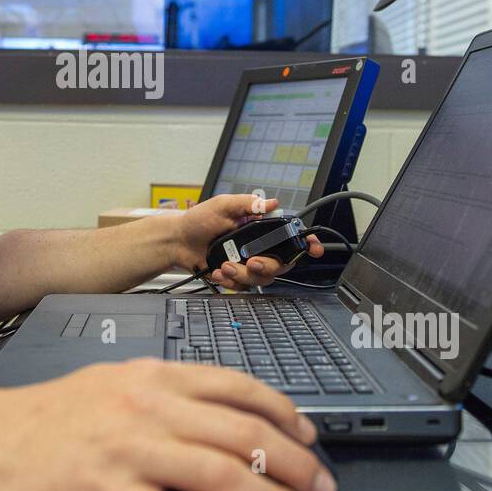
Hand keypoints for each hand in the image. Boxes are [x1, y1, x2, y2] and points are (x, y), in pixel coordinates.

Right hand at [0, 359, 336, 490]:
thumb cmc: (51, 417)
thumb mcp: (116, 386)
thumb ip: (171, 398)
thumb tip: (232, 421)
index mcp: (153, 378)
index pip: (238, 390)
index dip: (285, 416)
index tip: (312, 440)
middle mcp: (146, 409)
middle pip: (242, 436)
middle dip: (294, 466)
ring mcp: (126, 452)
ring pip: (219, 475)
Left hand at [170, 194, 325, 289]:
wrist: (177, 241)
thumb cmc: (198, 221)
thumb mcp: (222, 205)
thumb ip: (247, 203)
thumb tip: (271, 203)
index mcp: (260, 228)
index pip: (289, 236)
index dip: (306, 243)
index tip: (314, 249)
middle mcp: (258, 247)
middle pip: (281, 264)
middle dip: (267, 266)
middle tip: (251, 262)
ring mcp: (248, 263)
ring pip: (263, 278)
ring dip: (244, 274)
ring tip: (225, 266)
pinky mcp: (237, 277)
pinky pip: (244, 287)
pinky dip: (231, 282)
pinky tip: (218, 273)